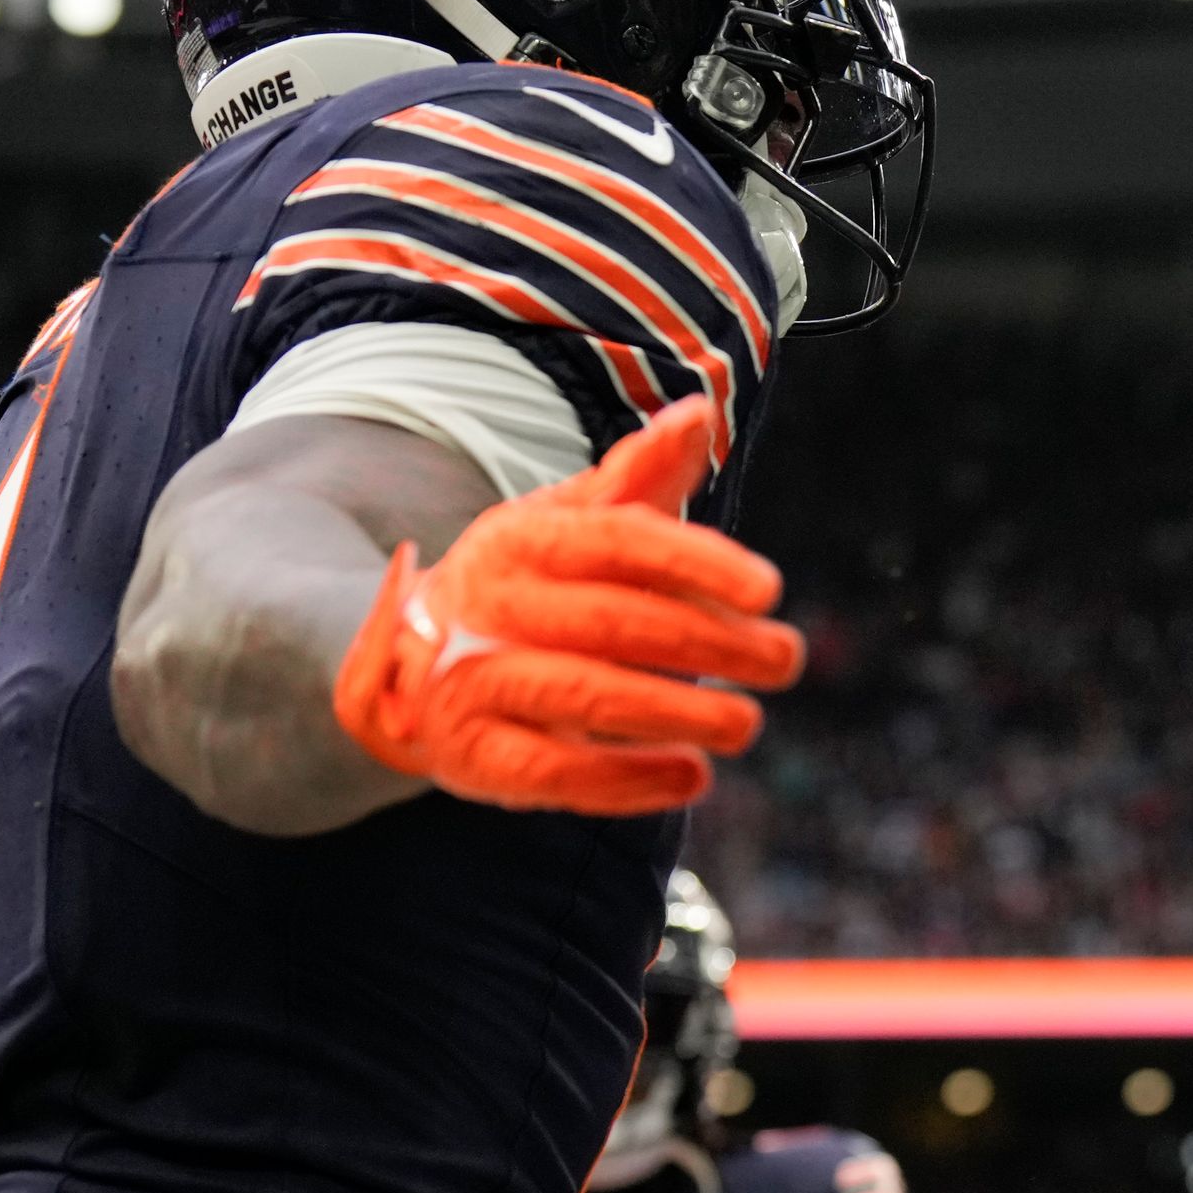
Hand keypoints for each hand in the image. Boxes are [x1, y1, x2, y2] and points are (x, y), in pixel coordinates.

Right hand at [331, 395, 806, 815]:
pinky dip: (628, 779)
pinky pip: (553, 771)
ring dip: (678, 712)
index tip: (770, 590)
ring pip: (584, 694)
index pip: (619, 541)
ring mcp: (472, 681)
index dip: (698, 562)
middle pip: (613, 621)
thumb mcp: (570, 522)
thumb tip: (699, 412)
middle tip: (785, 660)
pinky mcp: (473, 755)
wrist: (407, 666)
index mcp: (520, 538)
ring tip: (746, 722)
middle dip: (711, 642)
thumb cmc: (527, 587)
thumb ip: (639, 475)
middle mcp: (490, 605)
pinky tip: (690, 775)